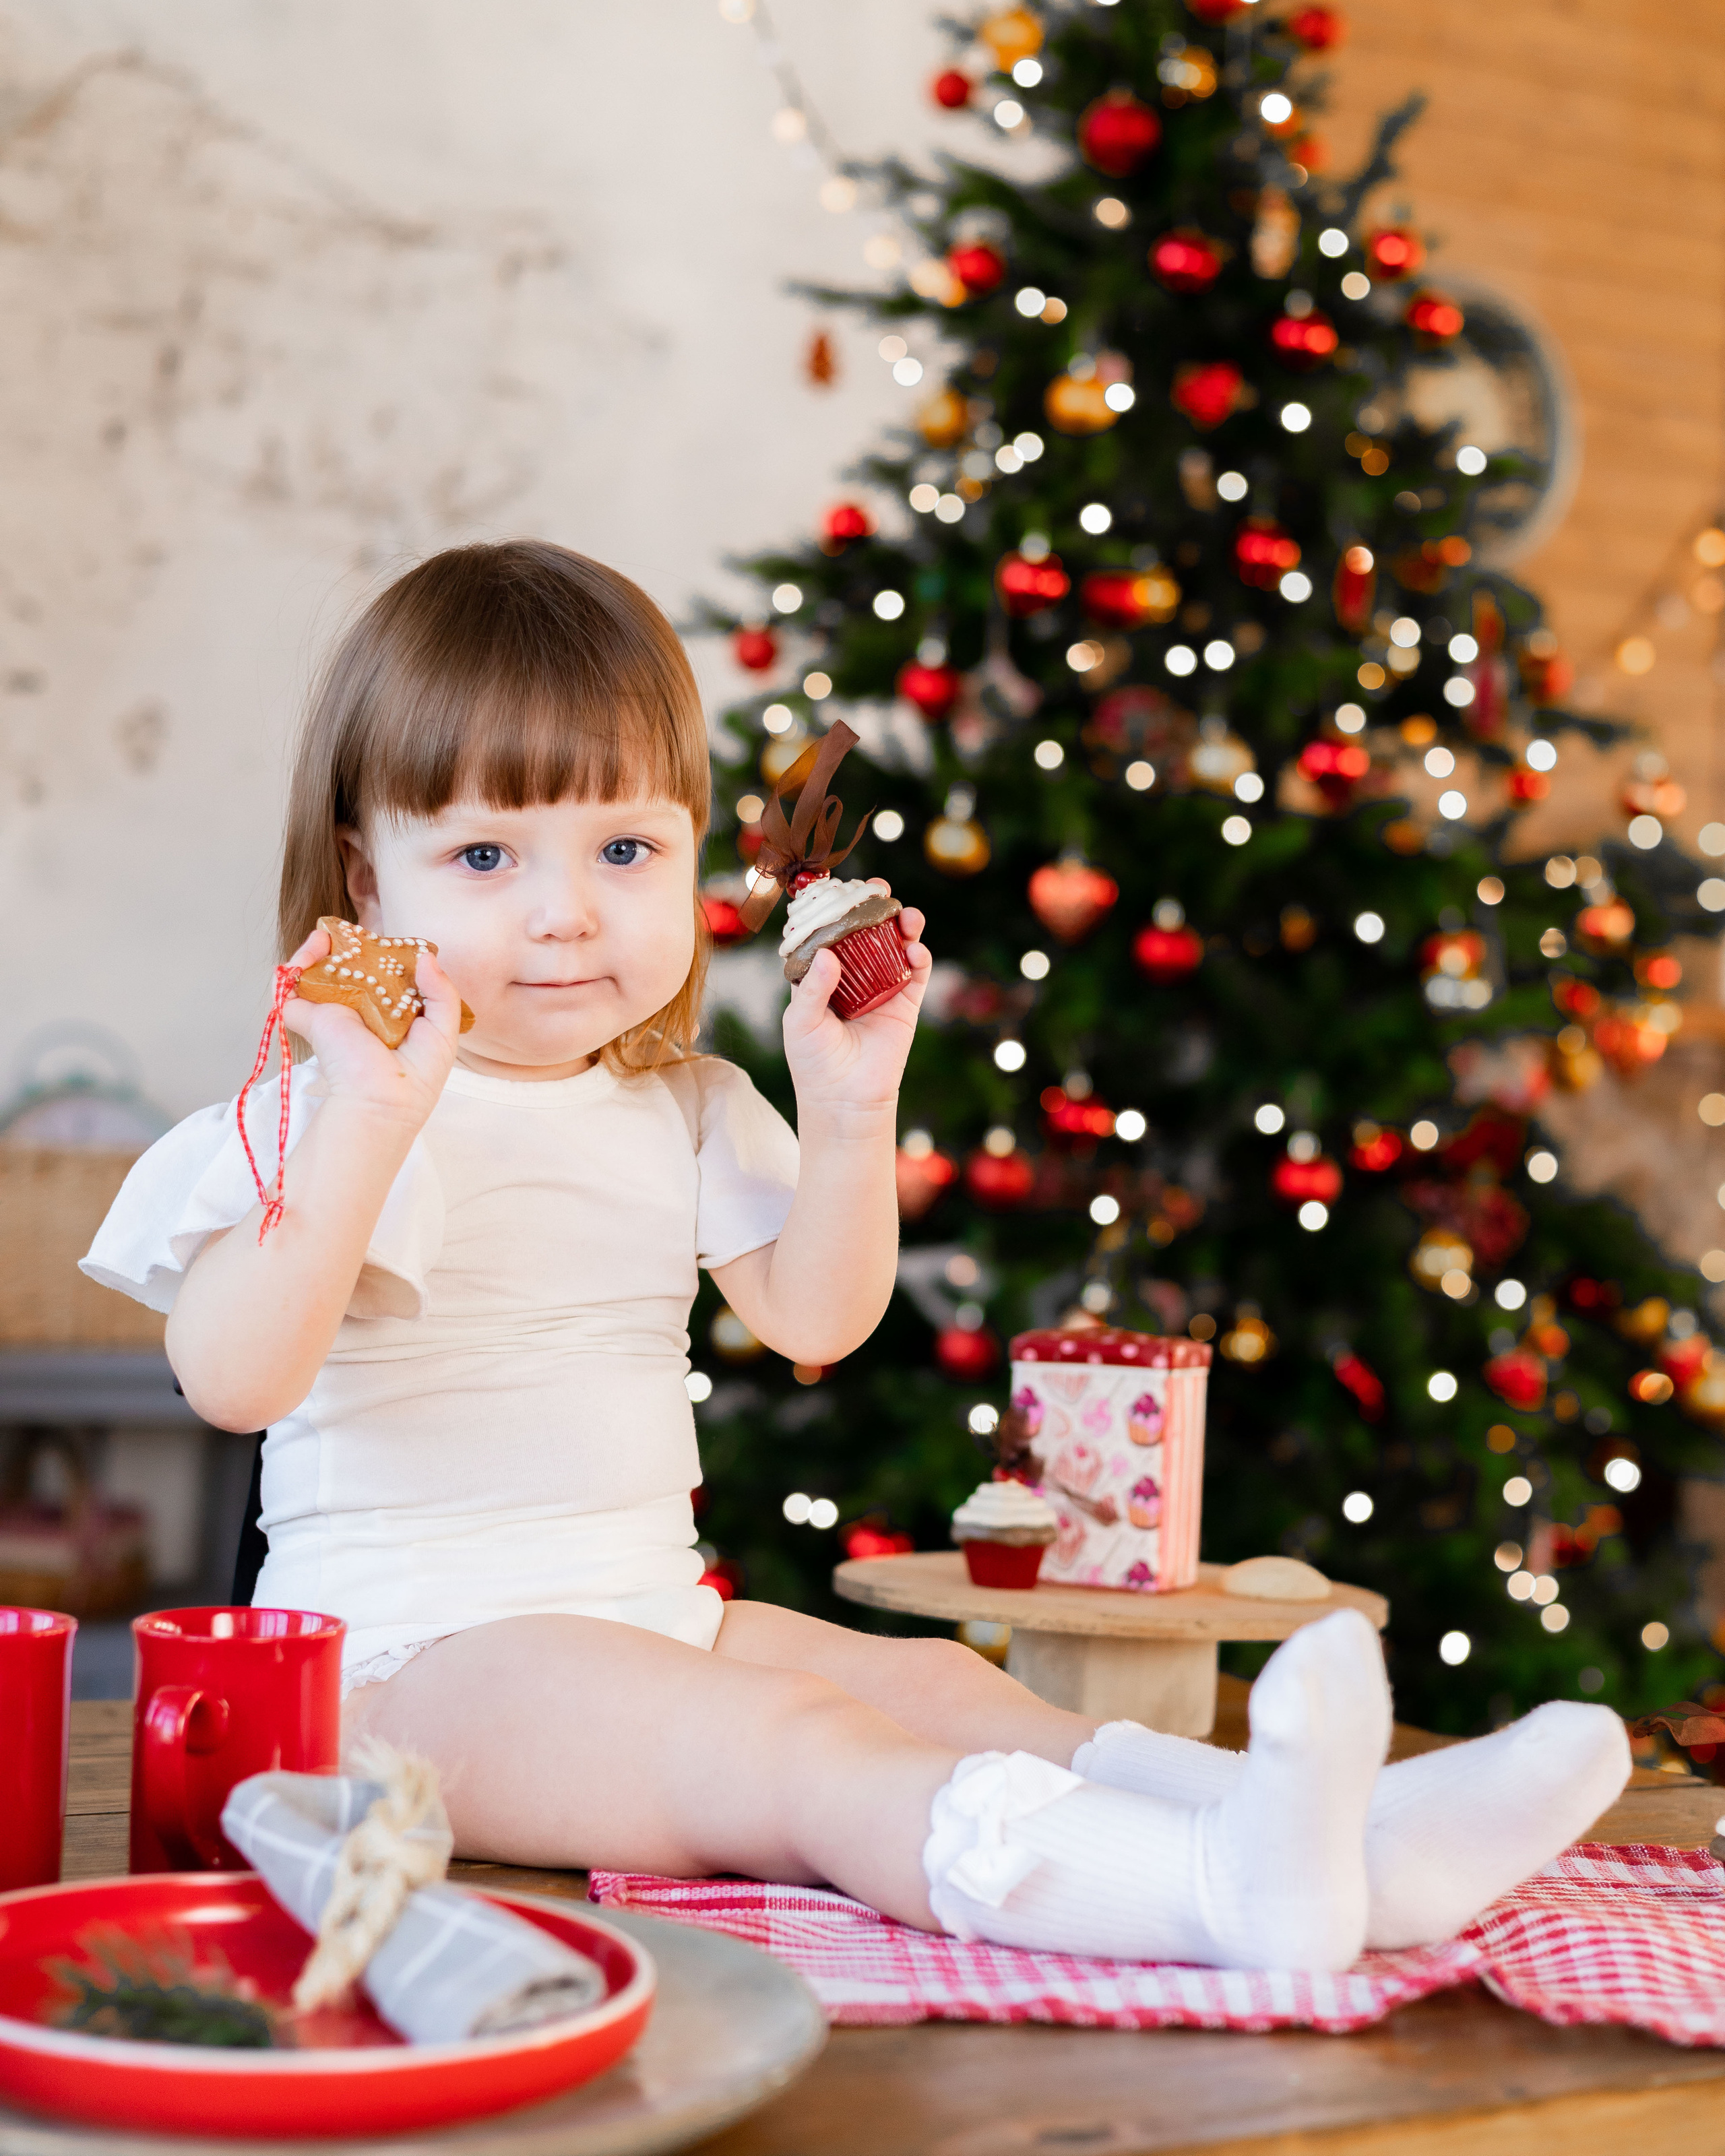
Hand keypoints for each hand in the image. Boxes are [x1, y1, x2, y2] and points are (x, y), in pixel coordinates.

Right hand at [279, 929, 460, 1130]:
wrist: (381, 1098)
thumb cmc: (417, 1074)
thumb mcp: (444, 1030)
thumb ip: (442, 992)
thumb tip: (426, 956)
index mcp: (390, 1015)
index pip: (385, 979)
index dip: (385, 957)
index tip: (389, 945)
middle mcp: (360, 1012)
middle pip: (350, 970)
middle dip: (350, 948)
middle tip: (354, 934)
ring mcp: (332, 1013)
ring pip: (319, 973)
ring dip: (320, 950)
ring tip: (328, 935)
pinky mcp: (310, 1018)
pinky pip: (292, 986)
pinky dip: (296, 963)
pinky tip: (313, 947)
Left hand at [780, 884, 929, 1119]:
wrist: (843, 1100)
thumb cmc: (813, 1061)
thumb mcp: (801, 1022)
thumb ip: (813, 988)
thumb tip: (829, 954)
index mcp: (822, 975)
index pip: (830, 933)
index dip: (838, 910)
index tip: (841, 889)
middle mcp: (854, 976)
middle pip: (868, 933)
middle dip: (875, 909)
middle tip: (880, 890)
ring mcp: (881, 988)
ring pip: (896, 947)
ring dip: (903, 926)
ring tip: (906, 915)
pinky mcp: (905, 1005)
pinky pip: (917, 974)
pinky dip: (919, 956)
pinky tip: (915, 948)